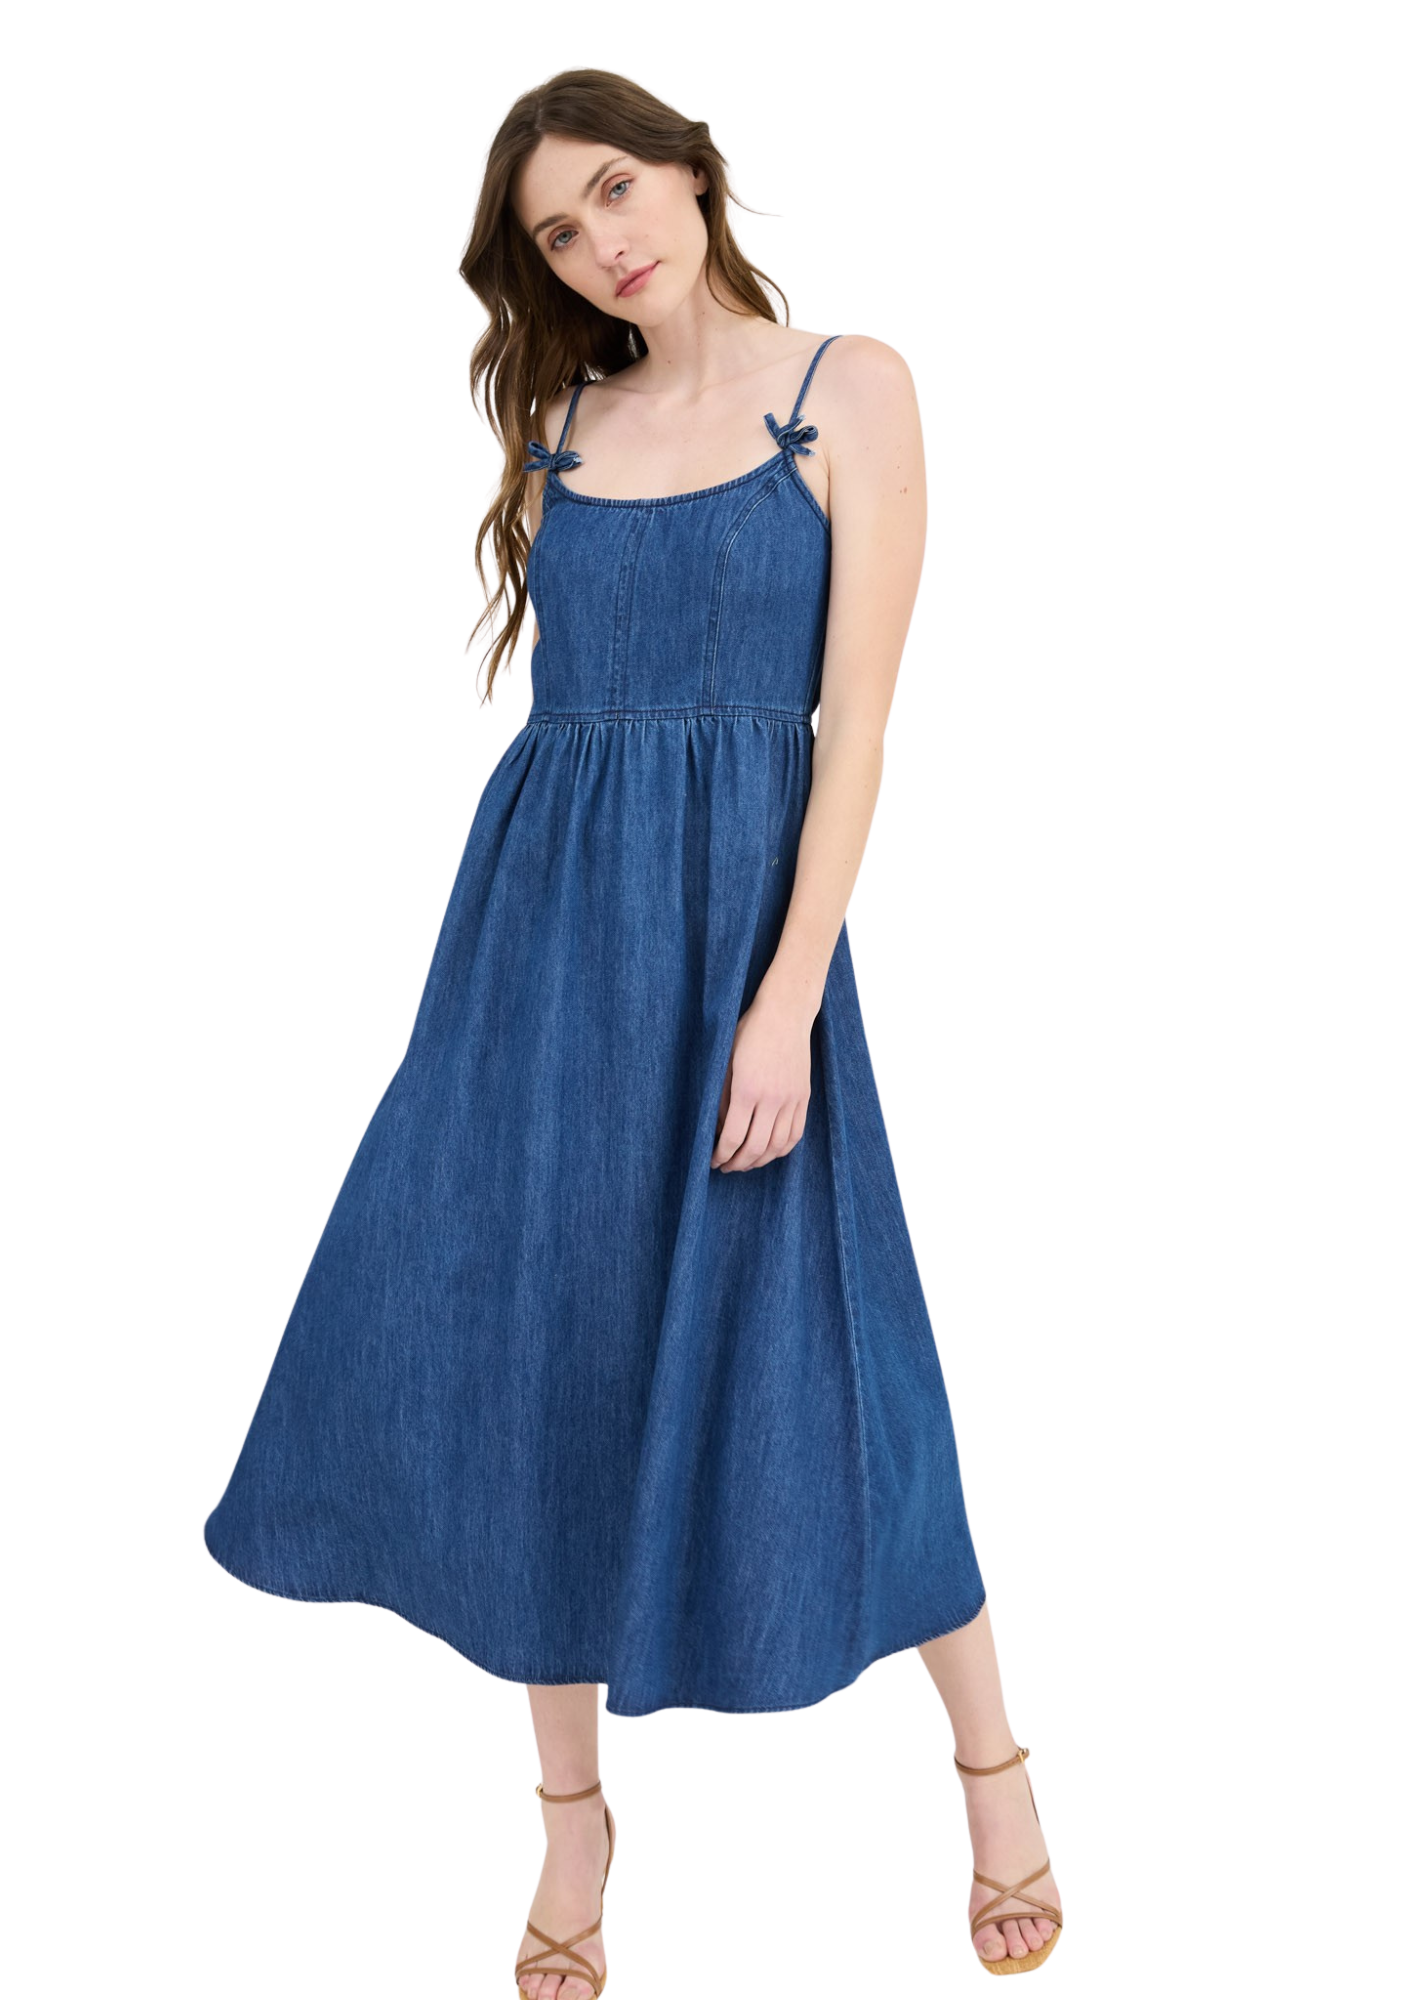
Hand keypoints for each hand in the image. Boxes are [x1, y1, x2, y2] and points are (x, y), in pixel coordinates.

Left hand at [711, 990, 812, 1171]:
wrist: (785, 1013)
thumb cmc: (749, 1033)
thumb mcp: (725, 1062)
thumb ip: (721, 1099)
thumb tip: (719, 1129)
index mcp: (747, 1090)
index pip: (733, 1137)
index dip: (721, 1155)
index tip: (713, 1161)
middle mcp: (772, 1099)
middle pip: (755, 1148)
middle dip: (738, 1163)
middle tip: (726, 1167)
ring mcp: (792, 1099)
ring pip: (777, 1146)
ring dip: (760, 1161)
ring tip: (746, 1163)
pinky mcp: (804, 1097)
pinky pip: (795, 1134)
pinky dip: (782, 1150)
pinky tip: (769, 1152)